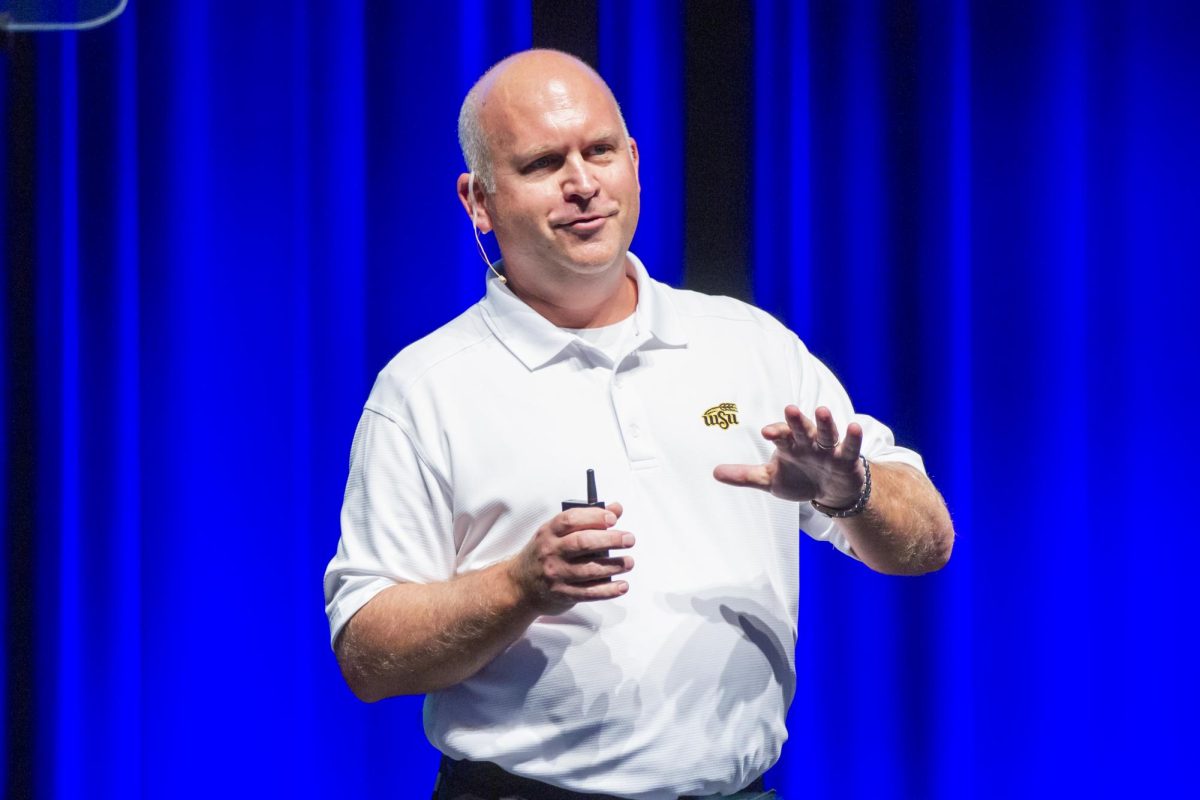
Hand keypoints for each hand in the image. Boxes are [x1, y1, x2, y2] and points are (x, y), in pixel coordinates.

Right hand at [506, 502, 634, 614]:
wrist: (519, 585)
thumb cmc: (544, 553)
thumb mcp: (557, 533)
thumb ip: (586, 520)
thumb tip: (616, 508)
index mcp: (549, 532)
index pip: (571, 519)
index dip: (594, 517)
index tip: (613, 518)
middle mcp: (551, 551)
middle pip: (583, 543)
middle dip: (610, 540)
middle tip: (629, 539)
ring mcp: (556, 574)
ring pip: (589, 569)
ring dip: (614, 566)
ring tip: (629, 562)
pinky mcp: (563, 594)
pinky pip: (589, 593)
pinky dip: (608, 590)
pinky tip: (622, 586)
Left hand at [713, 405, 865, 507]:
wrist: (830, 491)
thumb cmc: (799, 479)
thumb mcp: (771, 480)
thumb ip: (745, 475)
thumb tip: (714, 473)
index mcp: (790, 445)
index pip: (781, 435)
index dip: (775, 432)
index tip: (766, 432)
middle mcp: (809, 442)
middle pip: (802, 429)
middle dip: (796, 420)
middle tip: (789, 409)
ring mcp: (829, 449)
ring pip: (827, 433)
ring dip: (825, 422)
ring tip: (822, 410)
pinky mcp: (848, 459)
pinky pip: (851, 448)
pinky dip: (853, 438)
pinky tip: (854, 427)